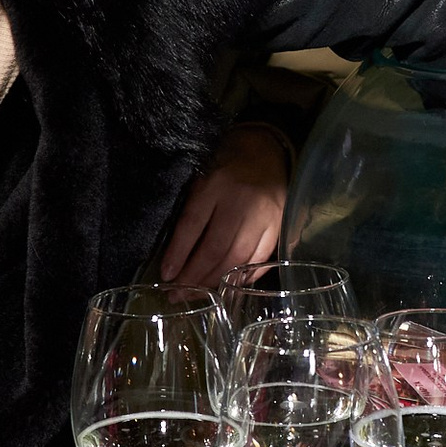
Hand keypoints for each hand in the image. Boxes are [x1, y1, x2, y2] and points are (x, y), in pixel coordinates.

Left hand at [160, 124, 289, 290]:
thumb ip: (190, 210)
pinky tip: (227, 288)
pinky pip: (260, 259)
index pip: (192, 223)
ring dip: (215, 282)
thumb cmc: (226, 165)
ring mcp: (264, 215)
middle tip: (177, 295)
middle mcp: (241, 200)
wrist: (266, 150)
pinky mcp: (280, 225)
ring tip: (197, 295)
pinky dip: (242, 278)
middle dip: (194, 277)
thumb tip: (173, 255)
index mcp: (216, 183)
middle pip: (216, 248)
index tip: (165, 275)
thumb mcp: (201, 178)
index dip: (178, 252)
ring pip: (238, 259)